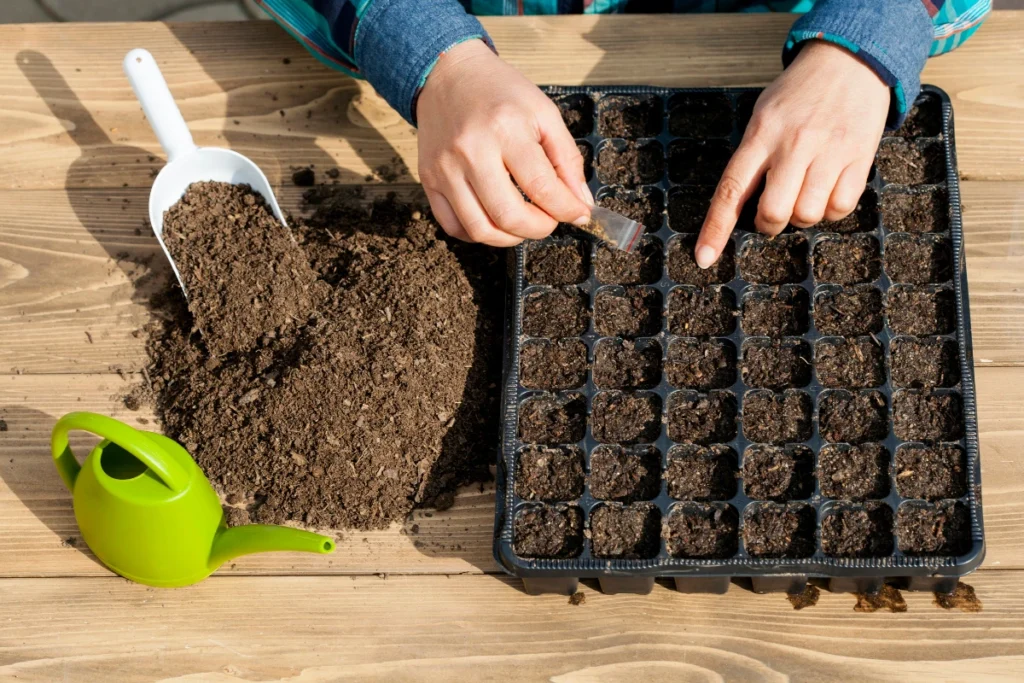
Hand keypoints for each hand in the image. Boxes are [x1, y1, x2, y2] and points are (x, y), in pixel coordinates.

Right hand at [416, 40, 592, 247]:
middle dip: (539, 228)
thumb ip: (567, 159)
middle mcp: (471, 151)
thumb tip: (580, 204)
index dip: (566, 209)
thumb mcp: (544, 113)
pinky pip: (453, 226)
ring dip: (510, 237)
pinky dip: (478, 233)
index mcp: (506, 129)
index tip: (578, 214)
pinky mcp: (428, 179)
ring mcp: (445, 169)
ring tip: (524, 222)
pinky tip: (494, 220)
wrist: (448, 74)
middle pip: (508, 216)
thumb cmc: (499, 92)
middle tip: (550, 220)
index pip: (542, 187)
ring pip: (479, 229)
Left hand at [695, 40, 889, 267]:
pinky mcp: (859, 156)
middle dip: (769, 224)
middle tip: (774, 212)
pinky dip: (832, 210)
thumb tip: (741, 205)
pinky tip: (828, 190)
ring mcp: (828, 151)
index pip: (731, 190)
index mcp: (761, 134)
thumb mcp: (763, 115)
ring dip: (803, 216)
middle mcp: (793, 144)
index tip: (704, 257)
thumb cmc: (799, 93)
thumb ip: (752, 156)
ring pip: (808, 214)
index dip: (715, 229)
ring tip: (805, 192)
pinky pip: (841, 206)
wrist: (850, 59)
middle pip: (773, 212)